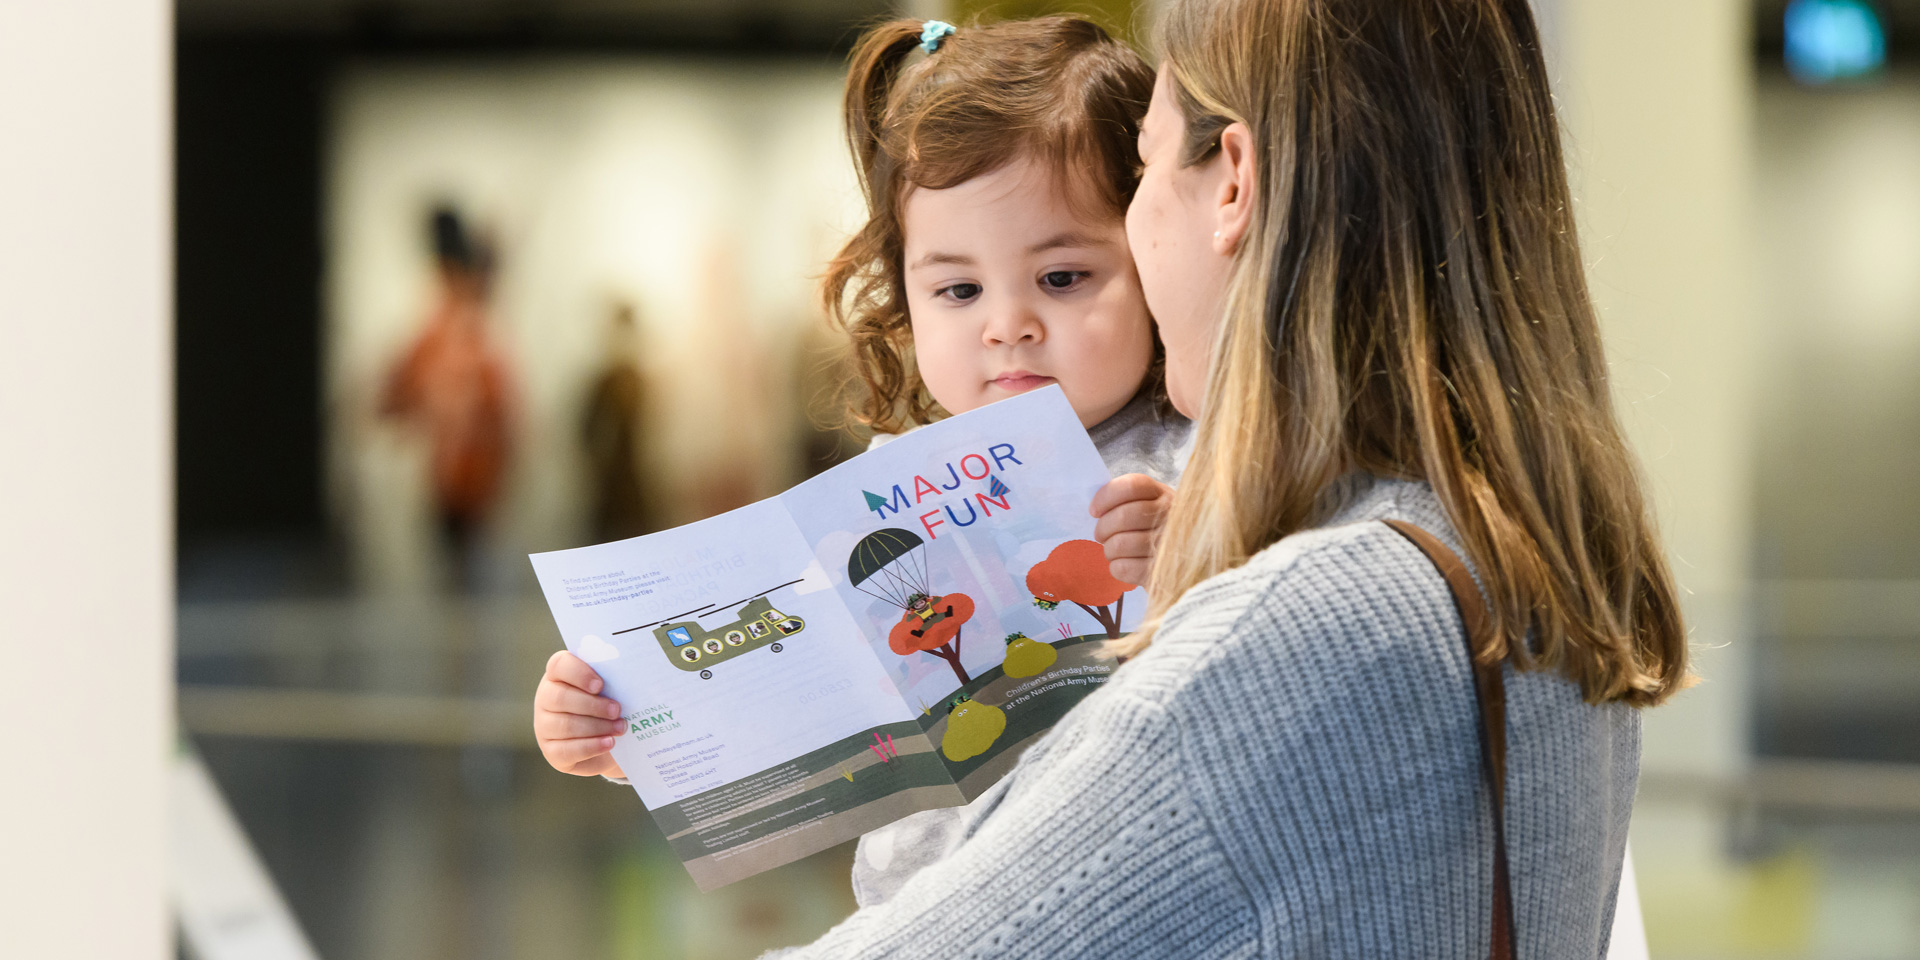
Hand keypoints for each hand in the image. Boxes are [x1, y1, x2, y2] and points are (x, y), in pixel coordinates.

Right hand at [534, 650, 627, 778]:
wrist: (610, 742)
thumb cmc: (610, 705)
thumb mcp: (613, 689)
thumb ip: (616, 678)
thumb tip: (636, 673)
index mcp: (559, 675)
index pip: (559, 666)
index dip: (579, 673)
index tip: (600, 685)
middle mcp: (546, 698)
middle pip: (560, 698)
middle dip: (592, 705)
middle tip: (617, 710)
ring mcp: (544, 726)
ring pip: (565, 725)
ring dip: (597, 727)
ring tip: (621, 728)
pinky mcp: (551, 751)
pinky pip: (566, 750)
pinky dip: (591, 746)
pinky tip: (609, 743)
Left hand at [1090, 473, 1173, 587]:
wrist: (1183, 562)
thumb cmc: (1154, 529)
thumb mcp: (1148, 505)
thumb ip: (1124, 501)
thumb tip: (1097, 510)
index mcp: (1163, 495)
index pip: (1131, 486)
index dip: (1106, 497)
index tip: (1094, 511)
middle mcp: (1171, 516)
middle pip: (1124, 516)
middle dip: (1103, 528)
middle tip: (1100, 535)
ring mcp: (1169, 544)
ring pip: (1121, 544)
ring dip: (1109, 549)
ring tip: (1113, 550)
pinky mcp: (1162, 571)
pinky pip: (1125, 568)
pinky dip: (1116, 567)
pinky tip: (1123, 563)